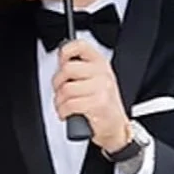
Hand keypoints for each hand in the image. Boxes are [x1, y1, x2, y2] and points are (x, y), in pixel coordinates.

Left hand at [51, 39, 131, 153]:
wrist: (115, 127)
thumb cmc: (102, 104)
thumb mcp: (95, 81)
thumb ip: (79, 69)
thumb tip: (60, 61)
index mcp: (100, 63)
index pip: (80, 46)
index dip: (65, 52)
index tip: (61, 62)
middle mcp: (102, 73)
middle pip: (67, 69)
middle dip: (57, 83)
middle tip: (60, 92)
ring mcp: (102, 88)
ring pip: (66, 89)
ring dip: (59, 101)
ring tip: (64, 106)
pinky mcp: (98, 104)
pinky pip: (69, 104)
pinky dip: (63, 112)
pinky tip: (68, 114)